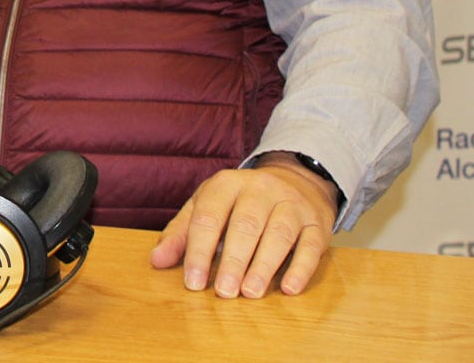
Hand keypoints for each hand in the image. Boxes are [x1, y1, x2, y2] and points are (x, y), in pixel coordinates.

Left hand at [150, 156, 338, 296]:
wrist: (295, 180)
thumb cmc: (240, 202)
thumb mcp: (206, 206)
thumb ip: (182, 233)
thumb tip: (157, 260)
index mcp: (226, 184)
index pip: (209, 217)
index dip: (199, 250)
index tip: (194, 282)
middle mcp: (260, 190)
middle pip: (245, 225)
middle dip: (233, 260)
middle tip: (223, 292)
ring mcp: (291, 204)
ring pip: (279, 234)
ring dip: (264, 266)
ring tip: (250, 293)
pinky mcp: (317, 223)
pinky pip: (311, 246)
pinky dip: (301, 268)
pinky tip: (289, 289)